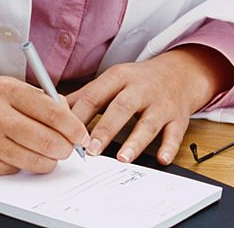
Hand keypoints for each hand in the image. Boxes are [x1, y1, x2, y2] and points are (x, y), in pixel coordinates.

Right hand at [0, 76, 90, 175]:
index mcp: (7, 90)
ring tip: (44, 152)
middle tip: (66, 149)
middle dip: (64, 149)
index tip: (82, 135)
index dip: (73, 127)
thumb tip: (68, 114)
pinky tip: (13, 152)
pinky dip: (20, 164)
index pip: (52, 111)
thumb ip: (35, 99)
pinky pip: (14, 170)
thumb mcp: (4, 87)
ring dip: (46, 160)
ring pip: (35, 160)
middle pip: (47, 141)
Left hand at [66, 45, 233, 165]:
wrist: (179, 73)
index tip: (68, 134)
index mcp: (119, 77)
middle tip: (92, 150)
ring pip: (148, 122)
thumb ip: (86, 95)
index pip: (96, 95)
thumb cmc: (137, 81)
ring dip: (135, 141)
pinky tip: (161, 159)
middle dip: (106, 128)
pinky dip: (169, 147)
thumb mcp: (112, 80)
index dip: (81, 115)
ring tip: (122, 158)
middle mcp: (140, 89)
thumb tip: (54, 105)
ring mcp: (161, 103)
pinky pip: (174, 134)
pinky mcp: (178, 118)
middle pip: (121, 107)